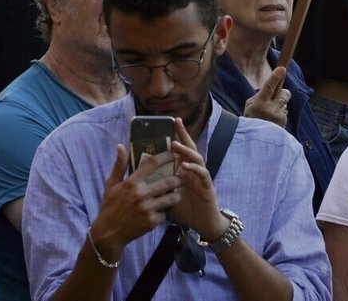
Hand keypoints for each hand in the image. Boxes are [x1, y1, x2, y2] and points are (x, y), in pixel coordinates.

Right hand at [88, 144, 182, 261]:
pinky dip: (165, 212)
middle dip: (177, 179)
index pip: (152, 164)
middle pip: (167, 182)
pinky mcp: (151, 222)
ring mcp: (147, 208)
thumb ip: (119, 166)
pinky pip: (165, 213)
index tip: (174, 153)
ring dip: (176, 195)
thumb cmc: (110, 206)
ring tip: (177, 193)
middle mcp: (141, 194)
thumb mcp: (111, 184)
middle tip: (179, 178)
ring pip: (171, 198)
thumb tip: (121, 146)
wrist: (108, 233)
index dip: (165, 157)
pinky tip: (164, 210)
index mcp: (131, 182)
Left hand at [166, 118, 225, 237]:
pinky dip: (194, 168)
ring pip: (196, 157)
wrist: (203, 225)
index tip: (164, 126)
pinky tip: (185, 165)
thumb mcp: (167, 197)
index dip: (174, 137)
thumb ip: (156, 187)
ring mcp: (201, 177)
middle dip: (183, 134)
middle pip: (189, 148)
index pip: (178, 151)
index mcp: (183, 171)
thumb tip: (139, 181)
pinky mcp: (208, 186)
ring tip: (175, 144)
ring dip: (186, 150)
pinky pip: (202, 173)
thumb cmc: (185, 211)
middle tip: (176, 121)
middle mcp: (193, 170)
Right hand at [243, 66, 290, 126]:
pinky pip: (284, 113)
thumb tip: (272, 88)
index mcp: (258, 104)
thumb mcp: (249, 106)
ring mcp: (278, 117)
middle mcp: (270, 110)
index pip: (268, 87)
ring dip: (279, 107)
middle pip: (284, 93)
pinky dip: (280, 115)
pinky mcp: (283, 123)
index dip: (275, 77)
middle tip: (279, 96)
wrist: (254, 140)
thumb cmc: (251, 120)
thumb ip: (260, 96)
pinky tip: (273, 122)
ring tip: (270, 116)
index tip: (282, 69)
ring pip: (284, 104)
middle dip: (284, 93)